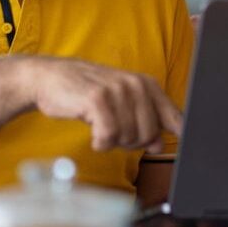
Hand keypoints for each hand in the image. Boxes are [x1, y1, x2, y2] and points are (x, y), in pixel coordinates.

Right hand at [20, 57, 181, 152]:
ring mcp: (117, 90)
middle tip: (115, 134)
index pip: (175, 117)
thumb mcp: (120, 105)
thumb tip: (159, 145)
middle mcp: (135, 84)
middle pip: (149, 134)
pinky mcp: (98, 99)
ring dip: (113, 142)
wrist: (50, 78)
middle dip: (132, 143)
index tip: (168, 148)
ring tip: (101, 129)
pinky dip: (101, 143)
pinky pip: (109, 136)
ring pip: (129, 137)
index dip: (177, 136)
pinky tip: (95, 138)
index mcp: (147, 85)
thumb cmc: (87, 93)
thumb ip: (144, 123)